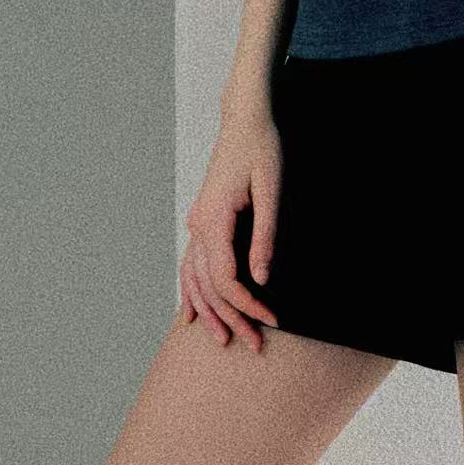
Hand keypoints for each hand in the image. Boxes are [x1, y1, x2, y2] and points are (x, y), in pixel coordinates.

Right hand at [178, 118, 282, 352]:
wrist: (245, 119)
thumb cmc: (262, 148)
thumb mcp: (271, 189)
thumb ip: (265, 234)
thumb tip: (261, 278)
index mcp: (214, 219)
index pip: (226, 279)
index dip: (247, 306)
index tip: (271, 322)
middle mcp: (199, 225)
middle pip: (209, 286)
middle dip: (232, 318)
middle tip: (256, 345)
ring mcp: (196, 223)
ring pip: (195, 279)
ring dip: (210, 312)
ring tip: (224, 341)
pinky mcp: (202, 220)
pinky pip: (192, 265)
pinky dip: (192, 292)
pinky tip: (193, 314)